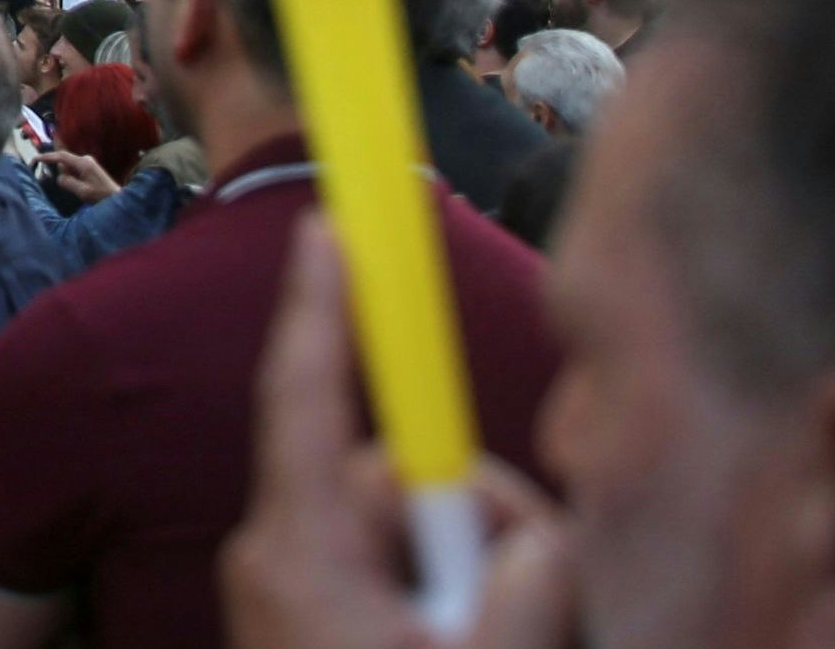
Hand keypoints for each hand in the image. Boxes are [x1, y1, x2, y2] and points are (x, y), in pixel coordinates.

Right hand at [38, 147, 122, 204]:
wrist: (117, 198)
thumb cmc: (100, 196)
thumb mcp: (81, 191)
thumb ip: (67, 182)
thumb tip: (59, 176)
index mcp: (83, 163)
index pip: (62, 156)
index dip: (48, 157)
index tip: (36, 159)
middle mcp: (85, 159)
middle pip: (64, 161)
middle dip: (61, 172)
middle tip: (67, 186)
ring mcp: (88, 163)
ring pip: (69, 167)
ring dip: (67, 176)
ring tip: (78, 189)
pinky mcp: (89, 168)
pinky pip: (74, 170)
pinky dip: (72, 177)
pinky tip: (78, 187)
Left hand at [222, 215, 573, 648]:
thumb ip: (531, 587)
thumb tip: (547, 539)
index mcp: (299, 551)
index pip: (306, 398)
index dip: (319, 308)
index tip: (325, 228)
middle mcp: (286, 555)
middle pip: (402, 474)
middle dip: (477, 521)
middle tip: (517, 620)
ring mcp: (298, 589)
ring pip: (416, 530)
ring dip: (471, 575)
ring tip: (489, 643)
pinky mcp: (316, 620)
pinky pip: (399, 573)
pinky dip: (449, 599)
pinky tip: (469, 640)